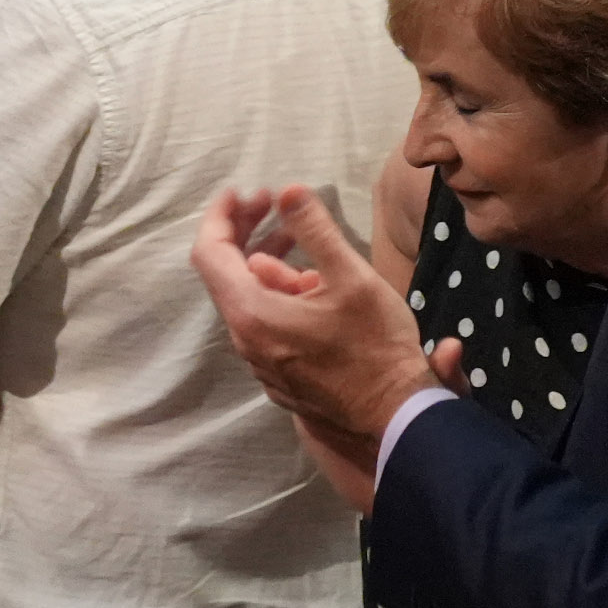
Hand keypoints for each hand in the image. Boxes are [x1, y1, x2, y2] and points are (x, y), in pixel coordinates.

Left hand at [187, 183, 447, 482]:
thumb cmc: (376, 347)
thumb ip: (315, 230)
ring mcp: (260, 363)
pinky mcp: (279, 376)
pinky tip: (314, 284)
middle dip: (246, 232)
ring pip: (251, 300)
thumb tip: (288, 191)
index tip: (241, 191)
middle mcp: (245, 340)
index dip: (220, 215)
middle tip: (273, 203)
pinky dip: (279, 295)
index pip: (209, 253)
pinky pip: (266, 325)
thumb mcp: (351, 278)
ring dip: (269, 263)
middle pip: (227, 274)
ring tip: (302, 239)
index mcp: (252, 314)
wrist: (397, 416)